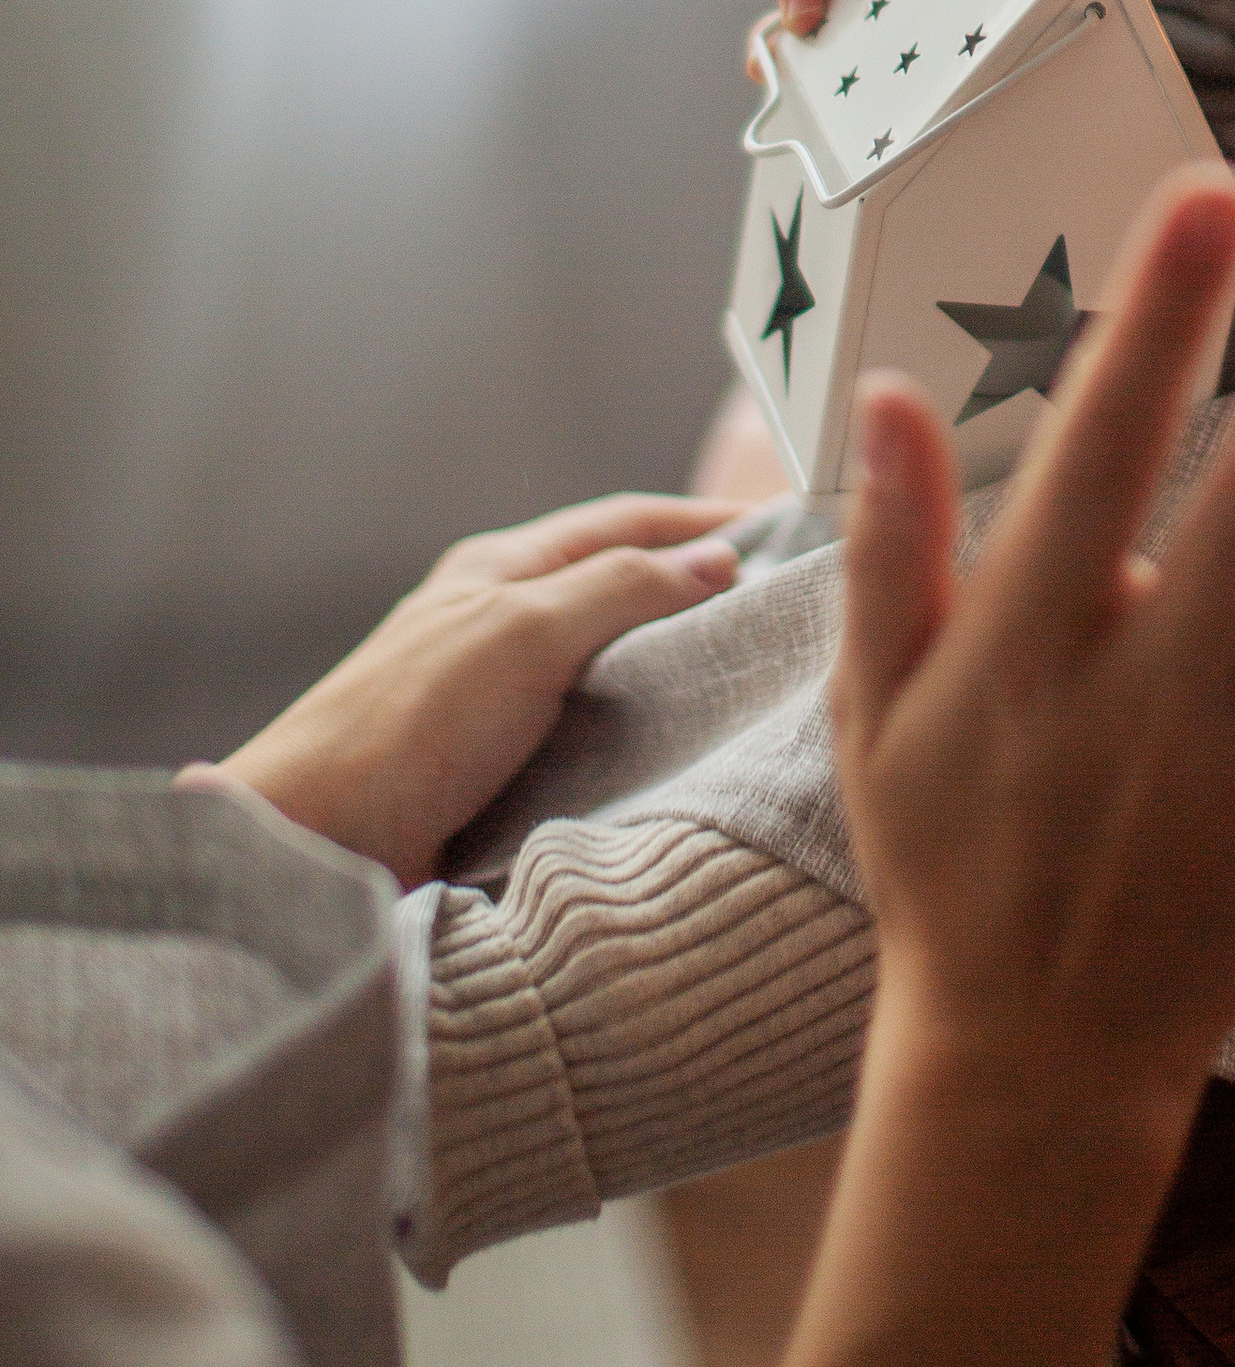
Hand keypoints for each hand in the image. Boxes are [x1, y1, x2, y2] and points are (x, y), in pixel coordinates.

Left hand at [201, 496, 746, 888]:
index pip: (625, 522)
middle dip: (698, 589)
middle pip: (619, 587)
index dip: (705, 521)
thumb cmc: (408, 725)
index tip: (785, 531)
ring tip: (749, 683)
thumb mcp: (524, 632)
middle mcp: (498, 621)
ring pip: (607, 662)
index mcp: (499, 568)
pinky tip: (677, 753)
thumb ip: (621, 587)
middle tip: (782, 610)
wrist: (318, 844)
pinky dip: (640, 731)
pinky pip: (588, 731)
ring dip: (673, 667)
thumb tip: (715, 559)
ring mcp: (495, 695)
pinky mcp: (495, 766)